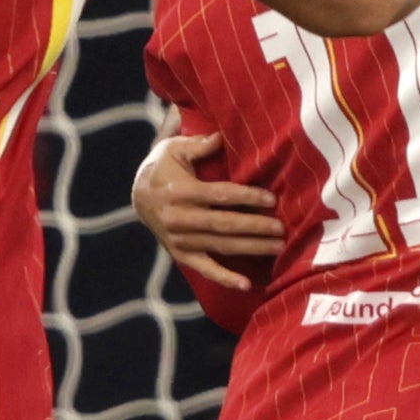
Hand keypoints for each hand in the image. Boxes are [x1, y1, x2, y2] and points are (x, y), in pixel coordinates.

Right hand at [134, 131, 284, 291]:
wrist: (137, 195)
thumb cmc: (163, 167)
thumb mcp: (175, 149)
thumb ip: (199, 145)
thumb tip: (222, 136)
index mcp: (180, 191)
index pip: (219, 195)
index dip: (246, 197)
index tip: (271, 199)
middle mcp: (180, 218)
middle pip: (224, 224)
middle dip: (255, 226)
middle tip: (281, 228)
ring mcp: (180, 239)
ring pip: (220, 246)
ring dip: (250, 248)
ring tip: (277, 247)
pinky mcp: (180, 254)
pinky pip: (204, 268)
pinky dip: (224, 277)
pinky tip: (246, 284)